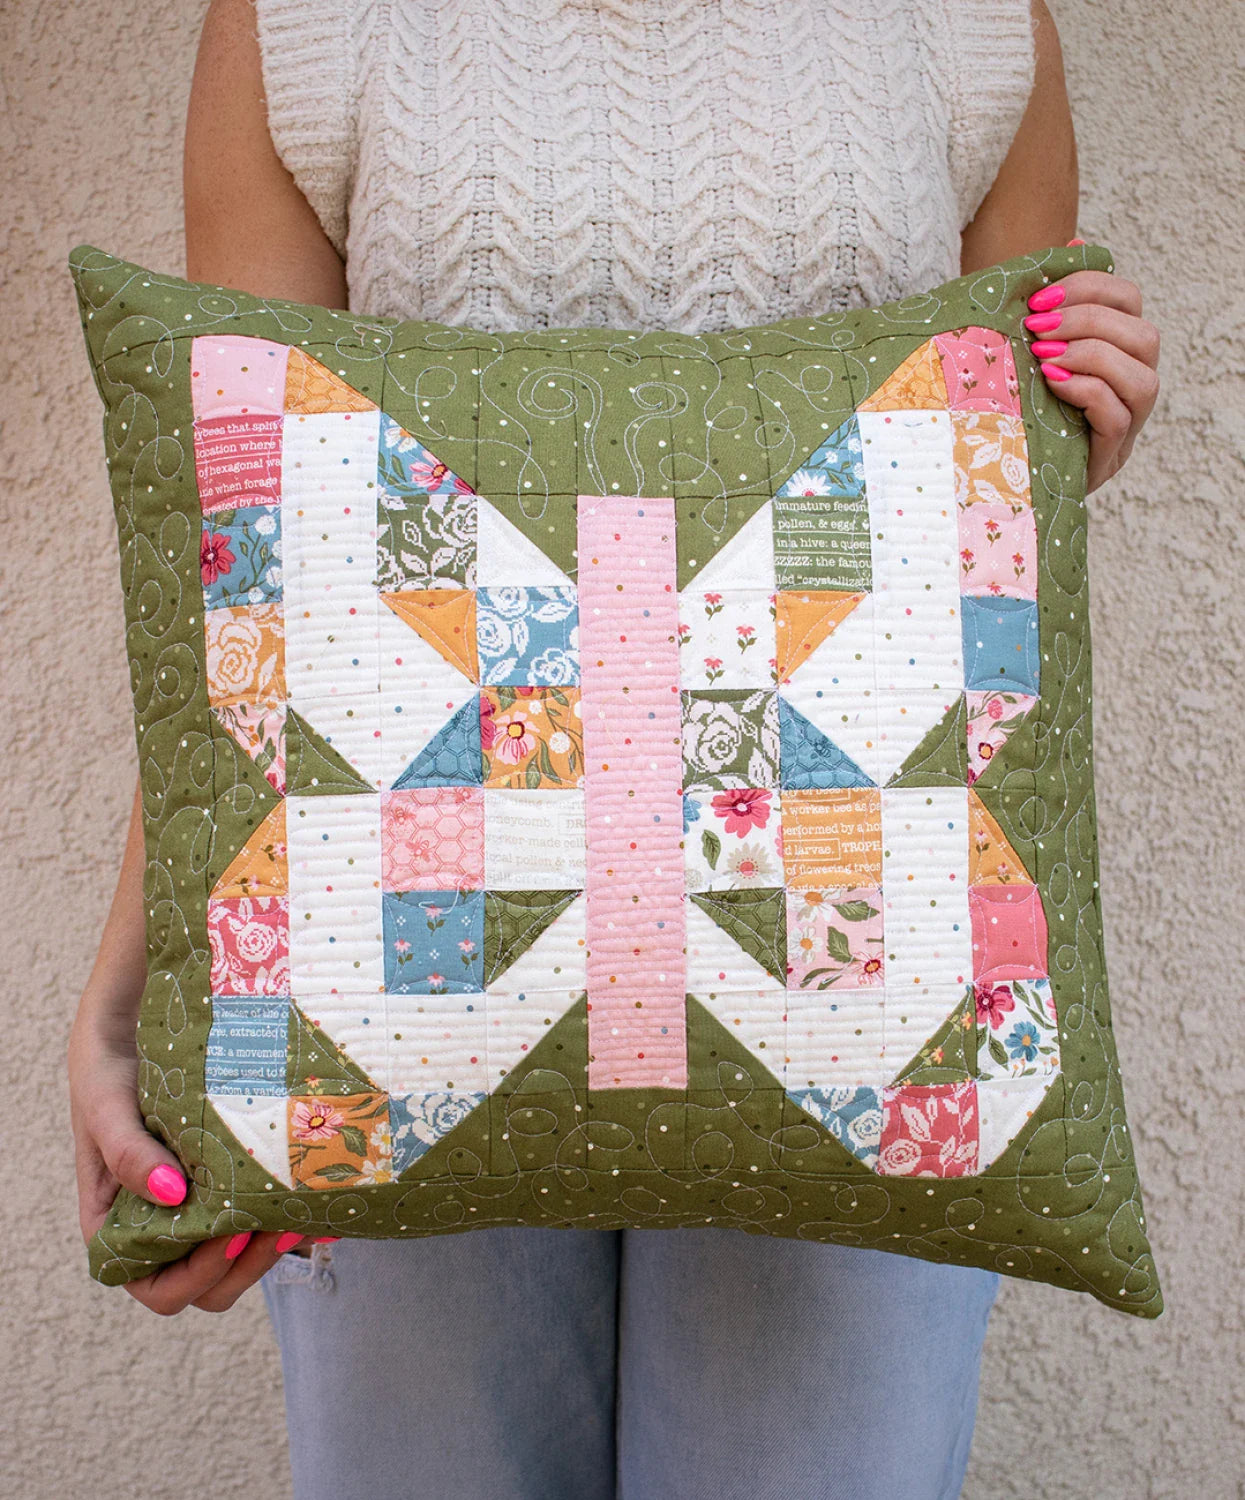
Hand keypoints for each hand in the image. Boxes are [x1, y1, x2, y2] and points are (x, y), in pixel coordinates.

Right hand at [69, 1007, 306, 1312]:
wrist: (135, 1023)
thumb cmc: (108, 1070)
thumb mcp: (106, 1107)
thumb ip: (127, 1152)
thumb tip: (172, 1195)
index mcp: (118, 1229)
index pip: (156, 1287)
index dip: (194, 1275)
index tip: (228, 1232)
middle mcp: (161, 1228)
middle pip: (207, 1285)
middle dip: (246, 1267)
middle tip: (279, 1228)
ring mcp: (199, 1208)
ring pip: (241, 1257)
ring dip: (274, 1247)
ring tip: (306, 1213)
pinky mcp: (230, 1182)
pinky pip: (262, 1215)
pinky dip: (292, 1214)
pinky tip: (325, 1198)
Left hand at [1022, 241, 1160, 492]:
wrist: (994, 472)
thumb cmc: (1011, 398)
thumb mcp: (1023, 345)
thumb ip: (1049, 299)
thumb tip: (1074, 241)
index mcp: (1114, 348)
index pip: (1129, 300)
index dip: (1091, 288)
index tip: (1039, 297)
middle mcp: (1130, 383)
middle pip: (1143, 335)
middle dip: (1088, 321)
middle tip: (1036, 326)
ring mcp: (1126, 423)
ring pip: (1142, 376)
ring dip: (1092, 356)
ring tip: (1043, 356)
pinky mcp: (1109, 455)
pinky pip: (1119, 416)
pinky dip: (1089, 392)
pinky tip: (1052, 384)